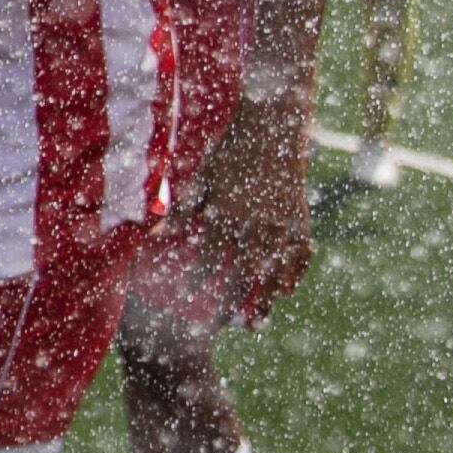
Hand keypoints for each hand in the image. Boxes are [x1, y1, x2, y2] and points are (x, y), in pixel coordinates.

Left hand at [188, 112, 314, 310]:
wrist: (273, 126)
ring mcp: (283, 223)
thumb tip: (151, 232)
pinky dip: (293, 275)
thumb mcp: (201, 176)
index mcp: (228, 212)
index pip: (210, 256)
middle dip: (231, 303)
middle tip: (222, 326)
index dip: (198, 279)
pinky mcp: (302, 220)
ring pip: (274, 272)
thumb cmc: (228, 150)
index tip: (188, 298)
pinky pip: (300, 256)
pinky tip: (284, 291)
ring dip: (264, 299)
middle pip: (243, 274)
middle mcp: (256, 222)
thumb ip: (178, 208)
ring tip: (255, 322)